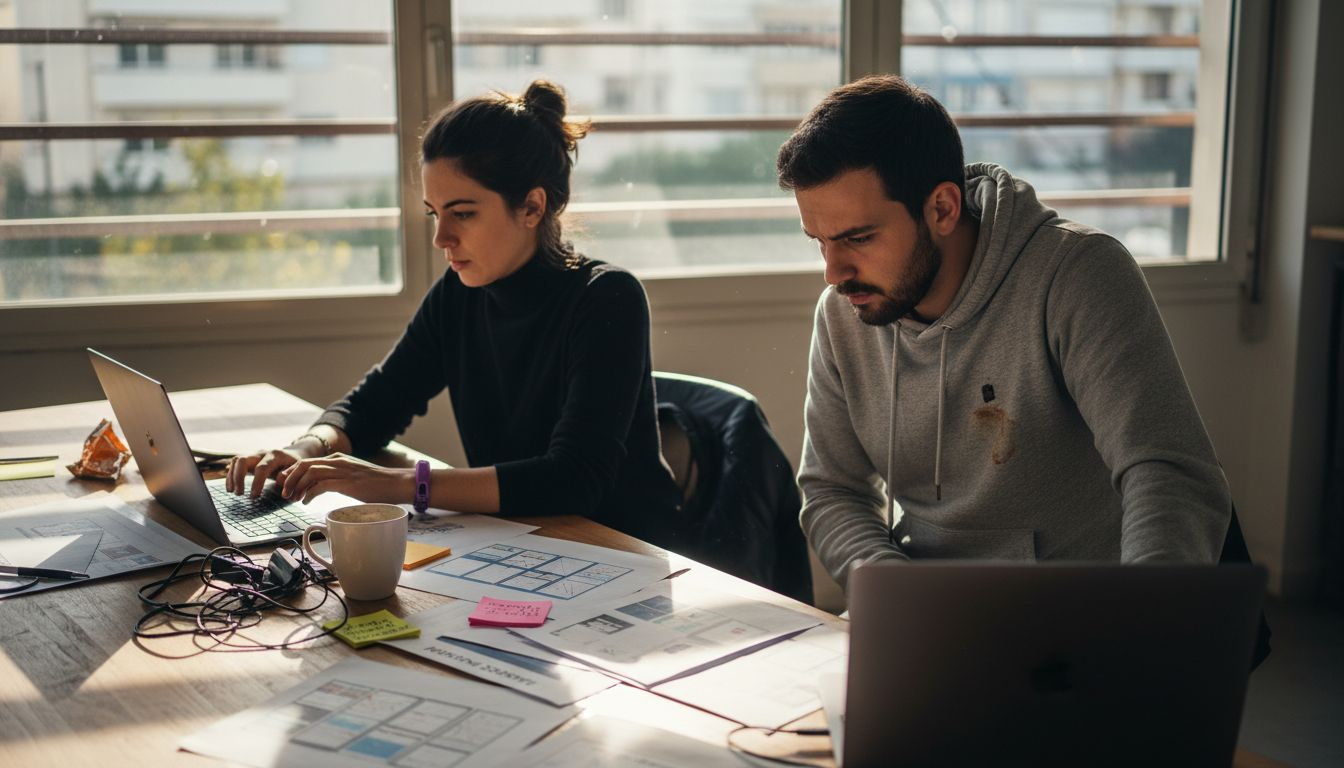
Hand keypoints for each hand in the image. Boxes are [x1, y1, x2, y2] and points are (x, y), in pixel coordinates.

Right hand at [226, 445, 316, 496]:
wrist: (294, 455)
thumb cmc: (296, 466)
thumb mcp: (298, 471)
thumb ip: (291, 477)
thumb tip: (280, 483)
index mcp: (276, 455)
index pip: (262, 467)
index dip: (257, 482)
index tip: (254, 496)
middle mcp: (262, 453)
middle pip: (243, 460)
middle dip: (238, 477)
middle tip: (240, 494)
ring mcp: (254, 455)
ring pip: (236, 460)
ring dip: (232, 477)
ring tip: (233, 492)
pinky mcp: (249, 459)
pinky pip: (235, 464)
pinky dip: (230, 476)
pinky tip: (231, 488)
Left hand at [277, 453, 413, 504]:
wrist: (399, 483)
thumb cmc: (380, 485)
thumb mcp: (356, 478)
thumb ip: (341, 480)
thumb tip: (327, 490)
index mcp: (339, 459)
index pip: (308, 462)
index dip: (293, 473)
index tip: (287, 486)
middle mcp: (338, 461)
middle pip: (304, 464)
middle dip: (290, 478)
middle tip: (284, 493)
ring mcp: (343, 471)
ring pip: (309, 473)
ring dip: (296, 486)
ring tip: (292, 499)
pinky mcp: (348, 483)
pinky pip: (320, 485)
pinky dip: (309, 493)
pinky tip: (306, 502)